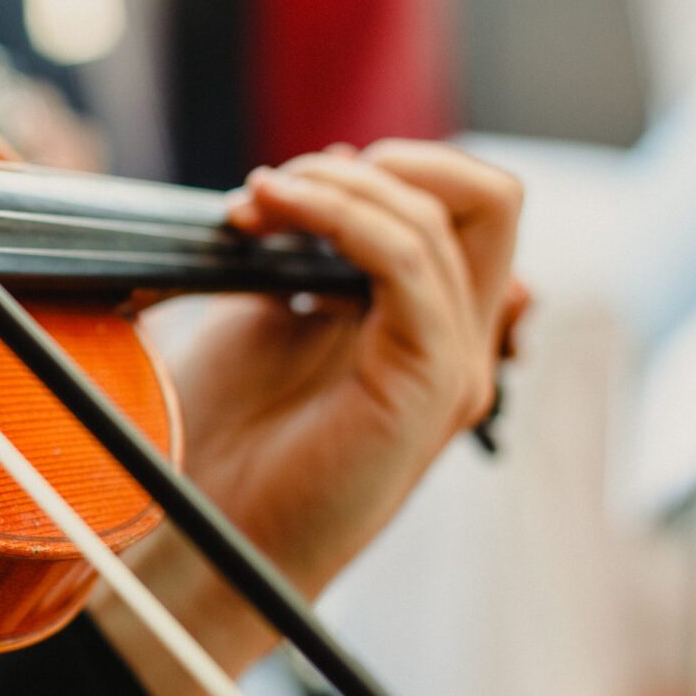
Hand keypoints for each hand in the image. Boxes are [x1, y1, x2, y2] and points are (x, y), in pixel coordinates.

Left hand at [90, 141, 524, 695]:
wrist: (204, 532)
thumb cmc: (225, 438)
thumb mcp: (267, 318)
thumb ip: (306, 257)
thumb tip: (308, 181)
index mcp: (425, 322)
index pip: (463, 203)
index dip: (380, 170)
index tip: (280, 188)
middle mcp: (456, 340)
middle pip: (491, 196)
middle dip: (383, 163)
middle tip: (279, 186)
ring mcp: (452, 364)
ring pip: (445, 217)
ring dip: (335, 186)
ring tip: (255, 202)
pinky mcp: (426, 388)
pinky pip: (411, 264)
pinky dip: (341, 218)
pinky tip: (274, 214)